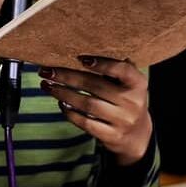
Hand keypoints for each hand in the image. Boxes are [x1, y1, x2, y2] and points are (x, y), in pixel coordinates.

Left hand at [38, 57, 152, 165]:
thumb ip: (115, 68)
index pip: (122, 70)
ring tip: (47, 85)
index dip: (102, 64)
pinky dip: (70, 112)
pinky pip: (86, 123)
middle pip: (95, 86)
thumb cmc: (126, 100)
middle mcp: (133, 102)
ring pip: (87, 104)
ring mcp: (122, 121)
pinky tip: (60, 103)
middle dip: (67, 77)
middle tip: (47, 71)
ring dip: (63, 93)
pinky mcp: (111, 136)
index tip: (81, 58)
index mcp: (138, 84)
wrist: (137, 135)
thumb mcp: (128, 83)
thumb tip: (88, 50)